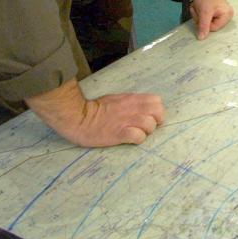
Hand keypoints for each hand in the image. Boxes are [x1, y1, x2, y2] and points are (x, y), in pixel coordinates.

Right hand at [26, 80, 165, 146]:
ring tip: (136, 134)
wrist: (78, 117)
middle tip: (146, 127)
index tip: (151, 117)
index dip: (157, 110)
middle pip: (159, 112)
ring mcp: (127, 121)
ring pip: (150, 125)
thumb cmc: (95, 109)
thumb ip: (131, 102)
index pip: (157, 100)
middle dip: (156, 121)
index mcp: (132, 99)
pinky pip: (138, 136)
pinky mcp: (120, 133)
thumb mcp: (116, 99)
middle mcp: (132, 109)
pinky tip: (130, 139)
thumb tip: (142, 108)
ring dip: (146, 132)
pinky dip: (138, 139)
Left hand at [188, 0, 233, 39]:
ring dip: (200, 16)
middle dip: (202, 20)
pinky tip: (200, 8)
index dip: (205, 24)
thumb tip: (202, 37)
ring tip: (199, 8)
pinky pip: (206, 18)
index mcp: (227, 15)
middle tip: (199, 11)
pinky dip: (201, 14)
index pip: (214, 28)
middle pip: (211, 25)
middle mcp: (227, 14)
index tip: (201, 16)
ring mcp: (221, 12)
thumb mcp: (204, 13)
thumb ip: (204, 26)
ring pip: (207, 22)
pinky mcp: (216, 11)